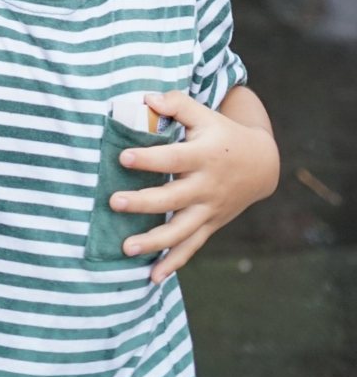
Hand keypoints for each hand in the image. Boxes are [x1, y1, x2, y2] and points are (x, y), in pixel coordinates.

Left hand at [110, 89, 278, 282]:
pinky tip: (153, 277)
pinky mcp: (210, 225)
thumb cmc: (222, 133)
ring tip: (126, 248)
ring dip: (154, 242)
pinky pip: (192, 246)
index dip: (149, 159)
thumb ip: (176, 104)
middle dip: (143, 203)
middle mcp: (207, 186)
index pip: (173, 159)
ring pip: (181, 230)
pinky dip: (174, 262)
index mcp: (204, 156)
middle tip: (114, 203)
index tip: (123, 157)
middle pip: (173, 198)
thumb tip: (146, 99)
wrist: (261, 166)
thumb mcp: (204, 114)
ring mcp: (209, 210)